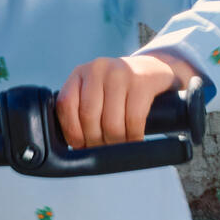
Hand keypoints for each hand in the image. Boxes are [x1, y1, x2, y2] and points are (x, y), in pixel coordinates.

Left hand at [58, 52, 196, 147]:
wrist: (153, 70)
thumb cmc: (120, 90)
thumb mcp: (97, 91)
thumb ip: (82, 109)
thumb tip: (78, 147)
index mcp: (80, 73)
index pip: (66, 104)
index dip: (71, 131)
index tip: (80, 146)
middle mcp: (97, 69)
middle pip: (89, 116)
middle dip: (95, 141)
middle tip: (102, 150)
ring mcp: (120, 73)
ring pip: (111, 122)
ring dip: (115, 143)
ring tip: (118, 147)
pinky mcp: (142, 82)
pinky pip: (134, 119)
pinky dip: (133, 137)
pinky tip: (135, 141)